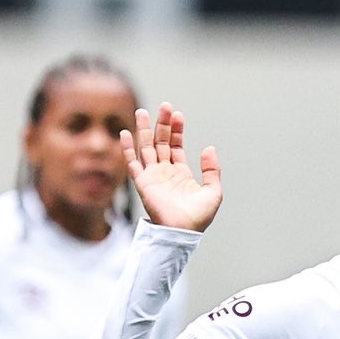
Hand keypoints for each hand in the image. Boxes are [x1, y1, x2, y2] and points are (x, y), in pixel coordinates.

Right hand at [122, 102, 222, 232]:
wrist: (183, 232)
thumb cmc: (198, 217)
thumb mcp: (214, 191)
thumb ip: (212, 170)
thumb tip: (209, 147)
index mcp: (181, 174)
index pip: (176, 146)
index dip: (177, 130)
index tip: (178, 115)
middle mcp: (165, 172)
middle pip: (161, 142)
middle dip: (162, 124)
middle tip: (165, 106)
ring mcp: (153, 177)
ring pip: (146, 148)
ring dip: (144, 130)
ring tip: (142, 112)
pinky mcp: (142, 183)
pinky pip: (132, 163)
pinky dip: (127, 148)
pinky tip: (125, 133)